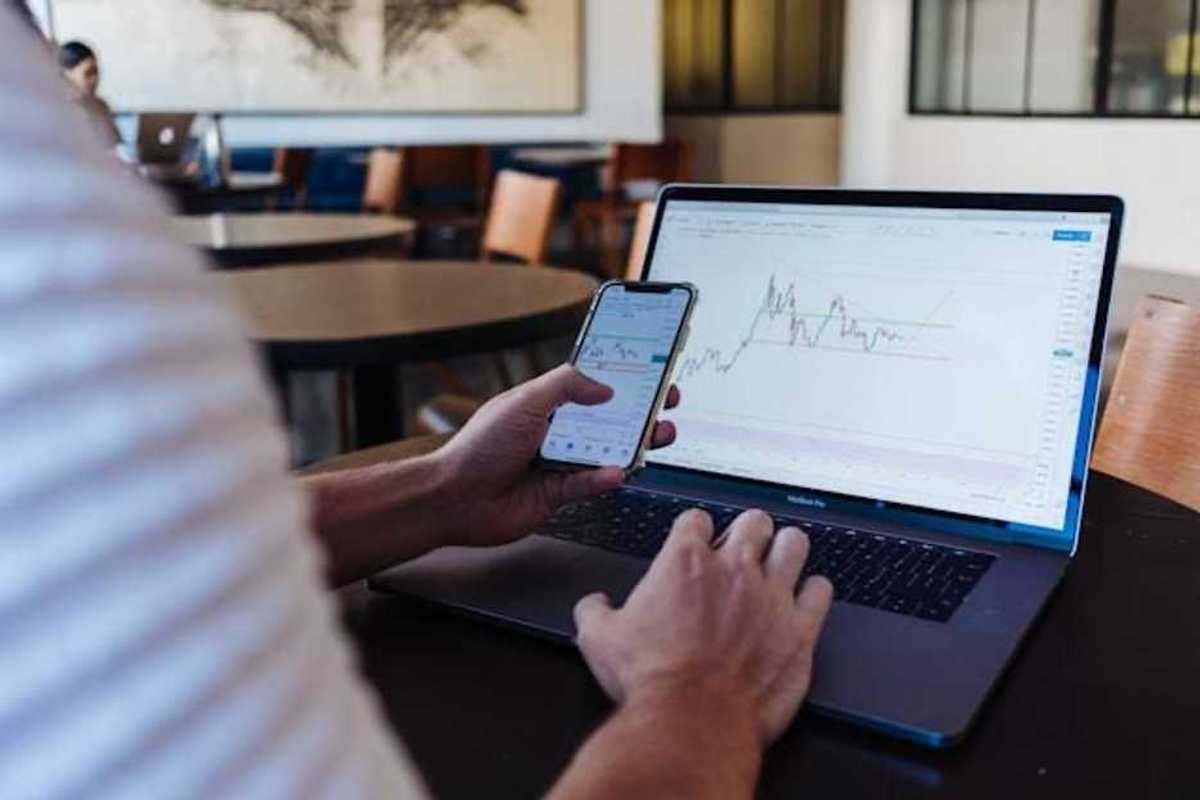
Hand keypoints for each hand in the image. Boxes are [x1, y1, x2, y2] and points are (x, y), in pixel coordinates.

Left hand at [431, 364, 679, 548]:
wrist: (454, 498)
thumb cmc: (479, 446)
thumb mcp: (524, 402)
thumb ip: (566, 386)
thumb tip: (604, 387)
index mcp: (545, 403)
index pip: (590, 385)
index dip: (620, 378)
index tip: (651, 370)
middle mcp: (555, 431)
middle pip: (607, 419)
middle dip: (640, 411)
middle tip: (667, 403)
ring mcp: (558, 463)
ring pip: (606, 452)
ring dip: (634, 445)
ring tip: (658, 436)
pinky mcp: (558, 494)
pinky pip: (590, 484)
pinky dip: (605, 478)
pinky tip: (617, 472)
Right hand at [573, 509, 833, 746]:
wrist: (691, 721)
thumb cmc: (651, 680)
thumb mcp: (599, 640)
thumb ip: (595, 611)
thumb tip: (594, 606)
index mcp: (685, 561)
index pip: (697, 519)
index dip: (695, 530)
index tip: (695, 544)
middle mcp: (734, 569)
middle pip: (753, 520)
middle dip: (748, 531)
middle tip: (742, 550)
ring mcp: (772, 596)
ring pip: (794, 543)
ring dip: (786, 550)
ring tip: (779, 562)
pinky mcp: (800, 629)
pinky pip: (821, 590)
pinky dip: (814, 592)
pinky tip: (804, 600)